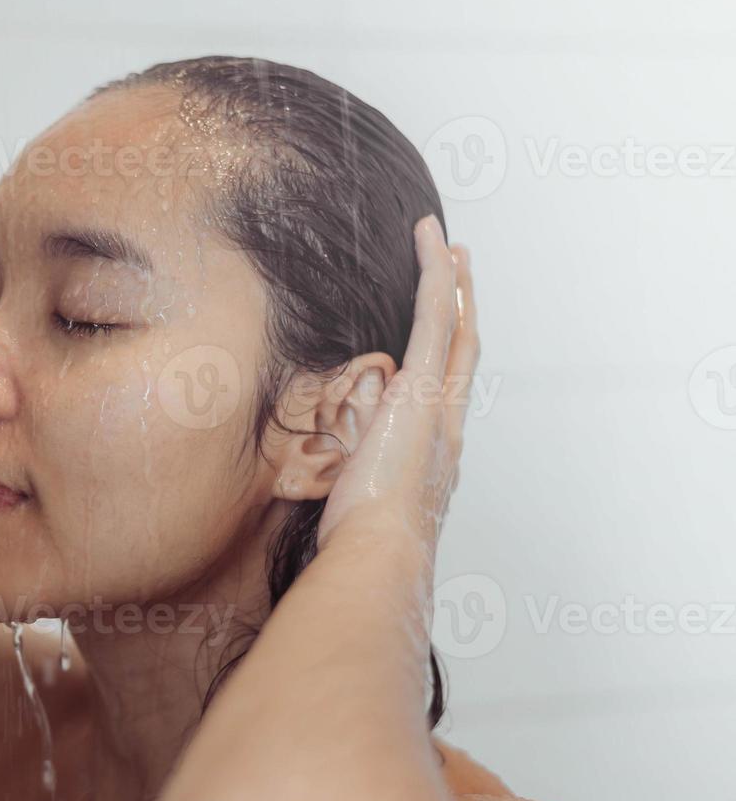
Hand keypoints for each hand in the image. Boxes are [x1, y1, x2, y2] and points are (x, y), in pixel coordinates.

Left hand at [317, 216, 478, 562]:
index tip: (446, 330)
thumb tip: (337, 474)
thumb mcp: (362, 506)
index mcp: (434, 455)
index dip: (448, 357)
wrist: (382, 555)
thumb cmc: (365, 545)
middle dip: (464, 309)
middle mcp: (449, 427)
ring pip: (453, 327)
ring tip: (447, 245)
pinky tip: (434, 244)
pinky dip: (436, 277)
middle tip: (462, 271)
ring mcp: (439, 406)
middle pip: (463, 352)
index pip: (445, 394)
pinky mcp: (421, 390)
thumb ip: (357, 482)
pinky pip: (434, 319)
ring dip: (451, 281)